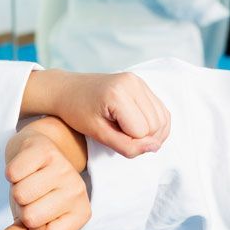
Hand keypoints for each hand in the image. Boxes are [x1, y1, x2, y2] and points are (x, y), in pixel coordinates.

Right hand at [0, 121, 90, 229]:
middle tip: (32, 196)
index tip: (40, 216)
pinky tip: (24, 168)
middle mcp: (78, 192)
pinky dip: (11, 172)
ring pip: (20, 194)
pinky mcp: (46, 151)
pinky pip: (13, 173)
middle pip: (30, 217)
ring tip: (28, 181)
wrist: (38, 155)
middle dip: (23, 208)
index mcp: (81, 214)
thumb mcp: (31, 221)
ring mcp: (64, 169)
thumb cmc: (36, 194)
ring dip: (15, 189)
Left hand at [20, 70, 169, 157]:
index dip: (129, 142)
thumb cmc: (77, 112)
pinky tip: (136, 127)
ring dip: (150, 133)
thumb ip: (126, 145)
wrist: (67, 90)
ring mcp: (139, 81)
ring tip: (126, 133)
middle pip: (156, 125)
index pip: (142, 132)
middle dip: (141, 138)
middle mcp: (133, 83)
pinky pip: (161, 110)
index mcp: (118, 94)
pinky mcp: (142, 84)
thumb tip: (154, 147)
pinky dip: (154, 124)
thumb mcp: (97, 134)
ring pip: (162, 119)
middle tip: (118, 135)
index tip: (110, 136)